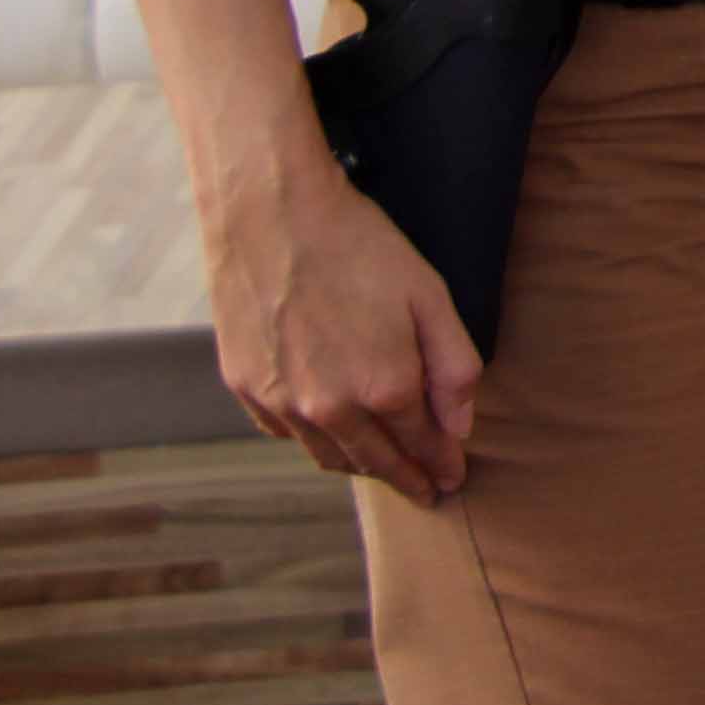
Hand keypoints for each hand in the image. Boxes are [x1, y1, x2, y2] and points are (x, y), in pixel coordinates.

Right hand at [201, 159, 483, 505]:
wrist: (270, 215)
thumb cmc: (358, 247)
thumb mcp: (429, 296)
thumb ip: (452, 367)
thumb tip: (458, 426)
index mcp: (384, 387)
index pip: (422, 445)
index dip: (441, 465)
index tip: (453, 479)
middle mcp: (330, 409)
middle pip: (375, 462)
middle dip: (406, 478)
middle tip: (426, 489)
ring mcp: (282, 403)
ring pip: (328, 456)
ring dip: (360, 465)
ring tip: (383, 466)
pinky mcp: (246, 388)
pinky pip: (287, 433)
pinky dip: (314, 440)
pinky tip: (329, 432)